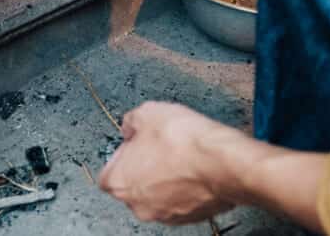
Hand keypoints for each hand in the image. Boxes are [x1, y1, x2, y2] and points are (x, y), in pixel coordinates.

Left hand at [98, 102, 265, 224]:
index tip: (133, 142)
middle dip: (143, 166)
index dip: (121, 155)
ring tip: (179, 155)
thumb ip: (130, 121)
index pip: (107, 173)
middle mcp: (139, 205)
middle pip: (132, 185)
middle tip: (158, 146)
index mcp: (119, 182)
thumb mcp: (147, 112)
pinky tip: (193, 168)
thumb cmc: (183, 140)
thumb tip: (130, 125)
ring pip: (157, 194)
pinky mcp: (190, 217)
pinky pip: (180, 200)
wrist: (222, 161)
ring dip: (164, 178)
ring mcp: (165, 214)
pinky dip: (184, 187)